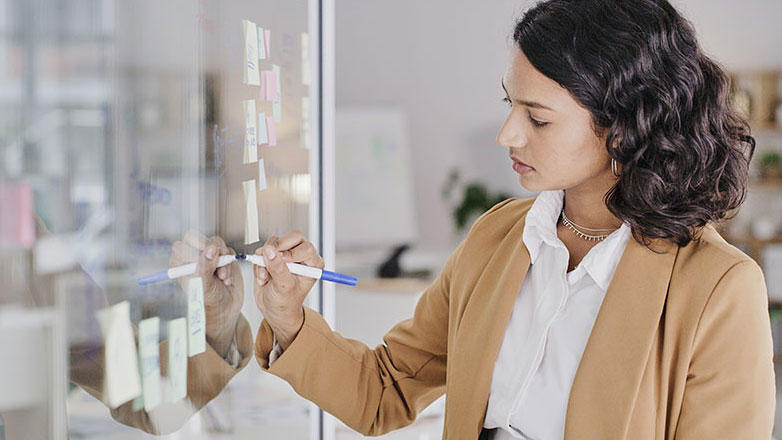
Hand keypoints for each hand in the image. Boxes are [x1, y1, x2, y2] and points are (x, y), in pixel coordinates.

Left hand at [170, 230, 242, 357]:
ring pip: (215, 242)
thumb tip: (210, 250)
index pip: (180, 246)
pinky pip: (228, 250)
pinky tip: (226, 277)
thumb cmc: (208, 301)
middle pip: (196, 237)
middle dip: (208, 248)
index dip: (192, 251)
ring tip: (221, 277)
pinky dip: (229, 263)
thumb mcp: (202, 286)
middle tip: (215, 258)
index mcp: (180, 264)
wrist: (226, 309)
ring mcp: (209, 255)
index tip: (201, 261)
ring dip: (221, 259)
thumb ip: (204, 267)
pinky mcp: (224, 256)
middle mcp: (193, 257)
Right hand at [253, 230, 323, 349]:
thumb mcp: (284, 287)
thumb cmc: (286, 303)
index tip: (282, 262)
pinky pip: (263, 250)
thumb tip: (270, 251)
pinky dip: (259, 263)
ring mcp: (287, 254)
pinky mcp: (273, 255)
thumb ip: (278, 268)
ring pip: (275, 242)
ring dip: (265, 259)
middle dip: (278, 248)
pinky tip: (262, 277)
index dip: (292, 253)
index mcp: (313, 263)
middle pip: (292, 237)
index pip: (306, 247)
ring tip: (265, 276)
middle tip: (268, 260)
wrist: (274, 310)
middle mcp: (301, 256)